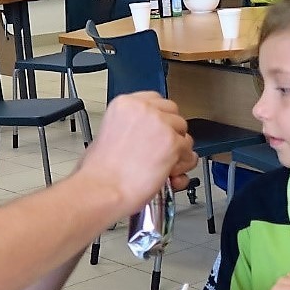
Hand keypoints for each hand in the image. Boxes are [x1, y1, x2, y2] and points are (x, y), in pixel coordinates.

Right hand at [73, 92, 195, 212]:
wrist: (102, 189)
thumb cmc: (99, 172)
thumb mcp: (108, 134)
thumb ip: (131, 127)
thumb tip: (147, 135)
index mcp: (125, 104)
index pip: (156, 100)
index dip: (160, 119)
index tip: (158, 131)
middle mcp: (144, 109)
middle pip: (173, 114)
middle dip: (171, 133)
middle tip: (161, 151)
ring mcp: (160, 125)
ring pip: (184, 133)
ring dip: (178, 151)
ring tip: (163, 167)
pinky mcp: (173, 143)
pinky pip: (189, 154)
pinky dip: (182, 167)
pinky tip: (168, 176)